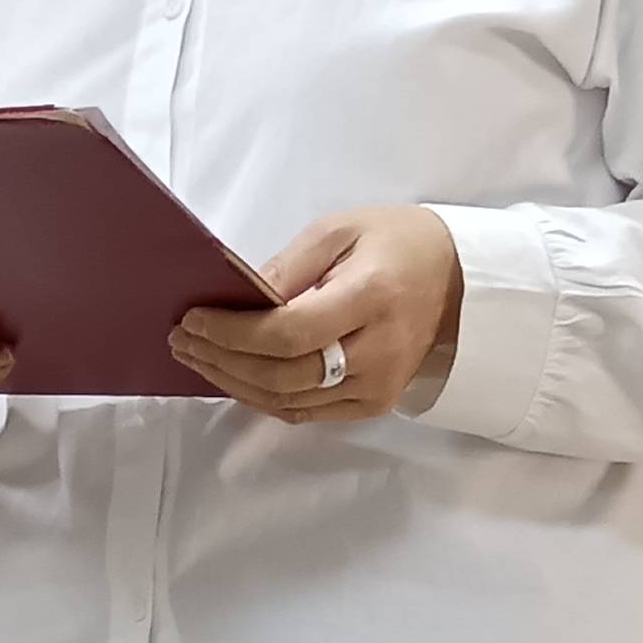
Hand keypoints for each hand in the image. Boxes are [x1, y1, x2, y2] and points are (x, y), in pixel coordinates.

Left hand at [177, 206, 463, 424]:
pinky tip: (233, 377)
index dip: (233, 333)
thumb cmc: (398, 244)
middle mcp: (379, 351)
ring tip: (196, 358)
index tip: (193, 319)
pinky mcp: (375, 404)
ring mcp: (379, 385)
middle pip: (283, 375)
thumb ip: (287, 267)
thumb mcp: (341, 230)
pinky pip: (306, 412)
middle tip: (182, 340)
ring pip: (289, 401)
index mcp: (372, 298)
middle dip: (222, 360)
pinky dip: (263, 398)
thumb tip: (237, 298)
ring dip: (233, 383)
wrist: (460, 279)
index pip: (289, 333)